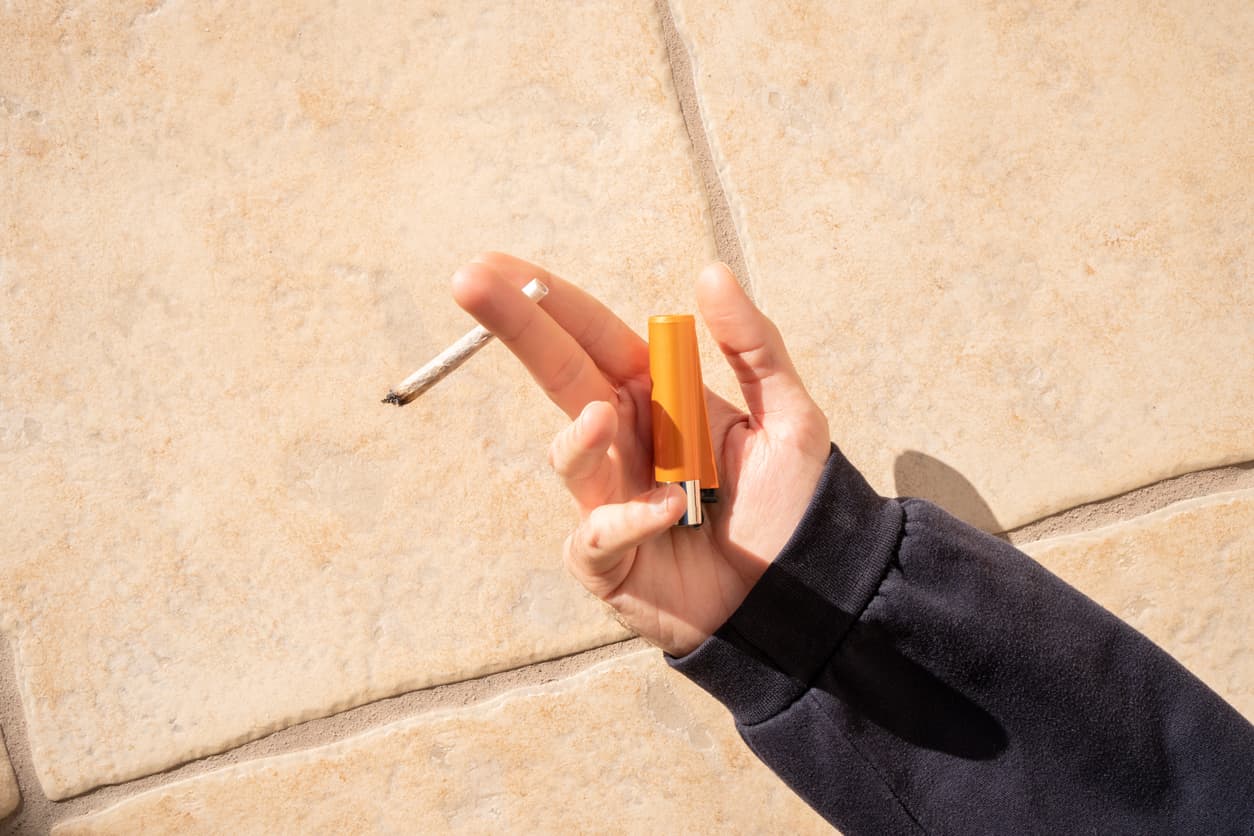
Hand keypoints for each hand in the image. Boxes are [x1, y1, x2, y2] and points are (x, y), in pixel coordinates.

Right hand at [452, 253, 830, 656]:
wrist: (802, 595)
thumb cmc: (792, 507)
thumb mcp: (789, 416)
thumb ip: (753, 346)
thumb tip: (708, 272)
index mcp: (656, 397)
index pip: (590, 335)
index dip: (545, 299)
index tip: (495, 264)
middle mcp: (624, 440)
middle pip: (557, 375)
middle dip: (514, 328)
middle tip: (466, 279)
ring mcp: (610, 498)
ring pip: (567, 455)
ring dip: (581, 436)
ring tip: (604, 419)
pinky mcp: (607, 559)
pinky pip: (593, 533)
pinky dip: (625, 519)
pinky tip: (668, 514)